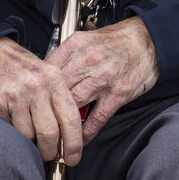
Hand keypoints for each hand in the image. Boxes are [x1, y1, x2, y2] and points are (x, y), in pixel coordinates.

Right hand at [0, 37, 82, 164]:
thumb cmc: (22, 68)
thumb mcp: (47, 75)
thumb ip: (59, 100)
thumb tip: (70, 136)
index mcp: (53, 79)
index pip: (71, 118)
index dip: (74, 144)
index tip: (73, 158)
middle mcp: (35, 86)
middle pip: (49, 133)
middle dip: (50, 152)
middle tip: (49, 155)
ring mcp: (14, 95)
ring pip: (28, 136)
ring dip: (29, 141)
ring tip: (27, 130)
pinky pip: (8, 131)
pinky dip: (12, 132)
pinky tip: (11, 120)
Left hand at [48, 16, 158, 143]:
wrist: (146, 40)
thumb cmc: (115, 42)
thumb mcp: (85, 40)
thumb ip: (65, 57)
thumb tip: (44, 76)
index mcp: (76, 46)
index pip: (47, 69)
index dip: (38, 88)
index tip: (32, 102)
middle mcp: (88, 61)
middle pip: (57, 89)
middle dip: (47, 109)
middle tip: (38, 124)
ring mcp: (104, 78)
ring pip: (74, 105)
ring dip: (63, 123)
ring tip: (55, 137)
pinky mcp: (118, 93)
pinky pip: (97, 118)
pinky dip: (86, 132)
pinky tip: (79, 139)